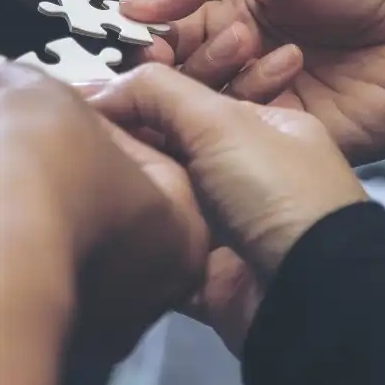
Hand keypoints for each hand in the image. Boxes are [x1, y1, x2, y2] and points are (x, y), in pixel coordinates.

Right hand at [0, 65, 208, 359]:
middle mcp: (116, 288)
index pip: (147, 165)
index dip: (101, 114)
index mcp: (174, 244)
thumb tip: (15, 93)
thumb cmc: (54, 175)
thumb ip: (46, 92)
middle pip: (61, 183)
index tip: (67, 90)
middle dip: (14, 129)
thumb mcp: (68, 95)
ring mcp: (39, 302)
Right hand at [90, 65, 367, 352]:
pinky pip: (157, 249)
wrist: (310, 295)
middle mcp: (247, 176)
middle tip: (74, 139)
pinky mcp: (206, 274)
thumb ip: (158, 92)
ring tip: (78, 180)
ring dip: (128, 191)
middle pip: (168, 150)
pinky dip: (133, 240)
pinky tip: (98, 225)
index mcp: (263, 129)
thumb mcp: (221, 122)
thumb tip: (96, 89)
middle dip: (127, 144)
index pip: (186, 102)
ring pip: (158, 199)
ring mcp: (228, 227)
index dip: (136, 99)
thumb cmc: (278, 195)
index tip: (86, 102)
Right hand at [121, 0, 384, 163]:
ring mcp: (257, 101)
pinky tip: (271, 77)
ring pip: (197, 106)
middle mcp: (235, 57)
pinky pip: (238, 137)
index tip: (126, 26)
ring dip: (208, 77)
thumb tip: (130, 3)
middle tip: (163, 50)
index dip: (140, 27)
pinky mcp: (283, 141)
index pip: (162, 23)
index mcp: (228, 6)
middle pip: (171, 70)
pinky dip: (239, 114)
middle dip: (162, 58)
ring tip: (243, 46)